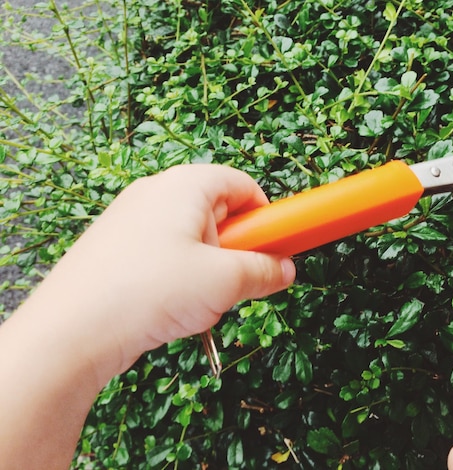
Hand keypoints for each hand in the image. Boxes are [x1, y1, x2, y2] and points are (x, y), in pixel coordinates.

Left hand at [0, 164, 295, 468]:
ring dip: (209, 265)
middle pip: (217, 209)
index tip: (275, 248)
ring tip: (200, 298)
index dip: (265, 215)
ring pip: (191, 235)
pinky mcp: (117, 246)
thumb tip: (286, 270)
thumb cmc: (151, 290)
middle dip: (235, 246)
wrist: (73, 329)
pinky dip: (180, 273)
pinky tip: (173, 304)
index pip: (242, 184)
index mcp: (185, 185)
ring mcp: (131, 218)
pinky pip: (165, 251)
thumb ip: (264, 271)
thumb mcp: (224, 281)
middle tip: (236, 279)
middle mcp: (156, 192)